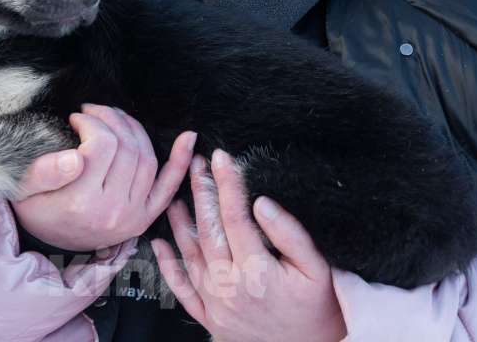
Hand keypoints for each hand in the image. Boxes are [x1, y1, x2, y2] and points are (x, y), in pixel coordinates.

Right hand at [11, 104, 196, 251]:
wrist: (49, 245)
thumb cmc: (36, 208)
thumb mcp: (24, 190)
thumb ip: (45, 172)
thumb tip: (75, 157)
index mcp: (81, 202)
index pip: (101, 145)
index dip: (91, 121)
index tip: (77, 116)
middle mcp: (111, 211)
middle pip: (126, 148)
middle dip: (112, 119)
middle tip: (96, 111)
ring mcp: (132, 217)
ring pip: (146, 159)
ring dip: (135, 130)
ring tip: (117, 119)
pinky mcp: (144, 219)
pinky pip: (167, 187)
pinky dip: (180, 162)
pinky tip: (188, 138)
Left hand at [151, 150, 346, 341]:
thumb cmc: (317, 307)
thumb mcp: (316, 268)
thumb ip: (290, 234)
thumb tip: (262, 204)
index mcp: (257, 272)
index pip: (235, 216)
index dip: (227, 184)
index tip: (221, 157)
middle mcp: (230, 288)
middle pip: (209, 230)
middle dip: (201, 192)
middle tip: (196, 164)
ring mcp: (216, 305)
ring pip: (190, 256)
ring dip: (180, 223)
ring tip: (175, 194)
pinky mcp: (209, 319)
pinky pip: (182, 290)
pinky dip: (167, 266)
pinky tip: (159, 244)